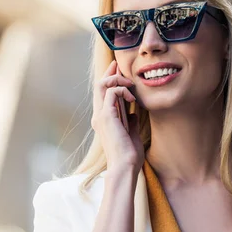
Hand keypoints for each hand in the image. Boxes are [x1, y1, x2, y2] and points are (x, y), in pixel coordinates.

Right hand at [91, 59, 143, 173]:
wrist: (125, 166)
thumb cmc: (129, 156)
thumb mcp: (131, 135)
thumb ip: (130, 123)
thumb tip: (132, 114)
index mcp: (104, 120)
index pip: (103, 95)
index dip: (110, 80)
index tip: (119, 72)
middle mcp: (99, 116)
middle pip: (99, 86)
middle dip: (109, 73)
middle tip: (118, 65)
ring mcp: (101, 115)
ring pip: (102, 85)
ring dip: (117, 79)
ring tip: (130, 84)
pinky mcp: (106, 116)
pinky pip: (111, 92)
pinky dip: (123, 90)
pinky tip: (132, 98)